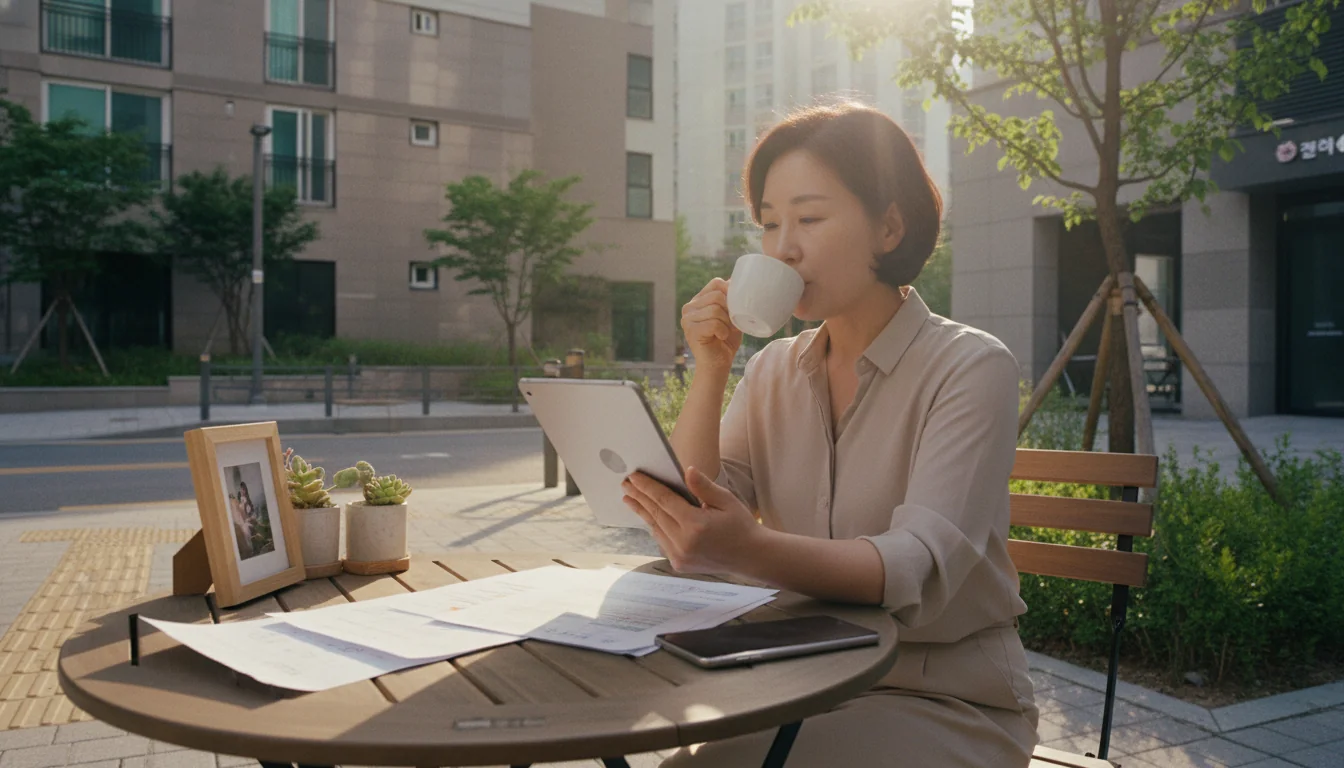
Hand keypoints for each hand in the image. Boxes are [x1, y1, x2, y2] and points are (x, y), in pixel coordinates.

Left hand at [622, 466, 761, 573]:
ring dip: (643, 512)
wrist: (751, 557)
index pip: (664, 501)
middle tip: (625, 484)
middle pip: (655, 514)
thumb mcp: (726, 501)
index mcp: (695, 525)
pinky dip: (655, 527)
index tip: (633, 476)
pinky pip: (662, 541)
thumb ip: (703, 486)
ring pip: (655, 529)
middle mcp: (684, 543)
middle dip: (639, 497)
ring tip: (630, 498)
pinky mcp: (680, 564)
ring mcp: (680, 556)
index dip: (647, 487)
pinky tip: (648, 516)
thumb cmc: (741, 526)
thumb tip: (686, 470)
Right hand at [680, 278, 741, 373]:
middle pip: (717, 296)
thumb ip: (732, 299)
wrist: (718, 365)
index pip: (716, 283)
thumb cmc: (726, 341)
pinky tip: (719, 338)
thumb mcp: (732, 316)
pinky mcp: (690, 330)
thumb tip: (736, 280)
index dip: (730, 292)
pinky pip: (714, 323)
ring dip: (726, 324)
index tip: (735, 308)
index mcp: (698, 300)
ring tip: (723, 333)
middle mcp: (689, 307)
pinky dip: (722, 331)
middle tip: (729, 325)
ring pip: (716, 310)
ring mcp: (687, 318)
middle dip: (730, 311)